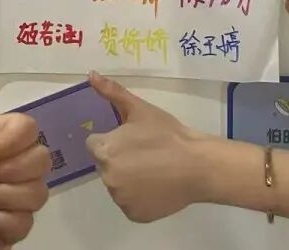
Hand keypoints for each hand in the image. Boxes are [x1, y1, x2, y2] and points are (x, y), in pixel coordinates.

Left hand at [85, 73, 212, 221]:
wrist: (197, 165)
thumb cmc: (167, 134)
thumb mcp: (139, 109)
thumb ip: (111, 92)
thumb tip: (91, 74)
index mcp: (104, 151)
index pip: (95, 144)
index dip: (113, 140)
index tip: (132, 139)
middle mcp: (107, 177)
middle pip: (106, 165)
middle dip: (119, 158)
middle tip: (145, 153)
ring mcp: (120, 198)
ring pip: (118, 184)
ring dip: (128, 178)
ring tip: (153, 169)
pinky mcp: (134, 214)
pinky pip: (130, 203)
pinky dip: (139, 196)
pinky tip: (156, 185)